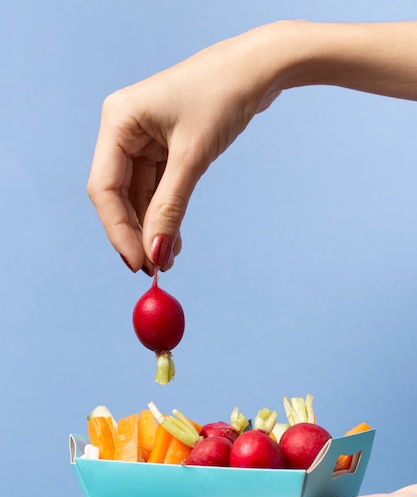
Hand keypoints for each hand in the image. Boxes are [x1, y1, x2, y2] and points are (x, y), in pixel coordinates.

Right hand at [87, 26, 282, 273]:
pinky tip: (175, 239)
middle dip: (136, 232)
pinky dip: (165, 213)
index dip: (118, 231)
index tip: (138, 264)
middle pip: (118, 195)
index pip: (104, 187)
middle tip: (154, 268)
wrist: (260, 68)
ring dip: (152, 227)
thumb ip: (170, 207)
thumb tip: (156, 255)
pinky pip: (156, 188)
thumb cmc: (224, 96)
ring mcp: (142, 138)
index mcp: (118, 120)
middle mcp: (124, 129)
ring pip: (138, 196)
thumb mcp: (193, 156)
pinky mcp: (162, 146)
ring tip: (169, 259)